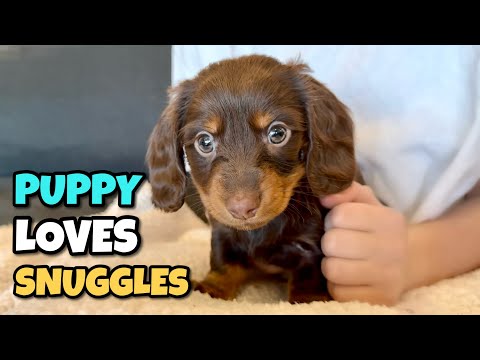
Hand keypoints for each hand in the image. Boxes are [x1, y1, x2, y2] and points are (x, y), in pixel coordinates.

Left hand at [320, 181, 408, 305]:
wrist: (407, 263)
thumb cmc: (376, 228)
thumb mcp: (366, 203)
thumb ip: (346, 190)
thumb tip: (324, 196)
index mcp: (389, 220)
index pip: (341, 215)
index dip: (333, 218)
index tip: (340, 223)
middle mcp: (393, 249)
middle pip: (333, 243)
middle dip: (330, 242)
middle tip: (339, 243)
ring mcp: (388, 278)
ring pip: (332, 270)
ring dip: (331, 264)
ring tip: (342, 260)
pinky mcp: (379, 300)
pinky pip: (338, 292)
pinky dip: (337, 285)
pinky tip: (348, 277)